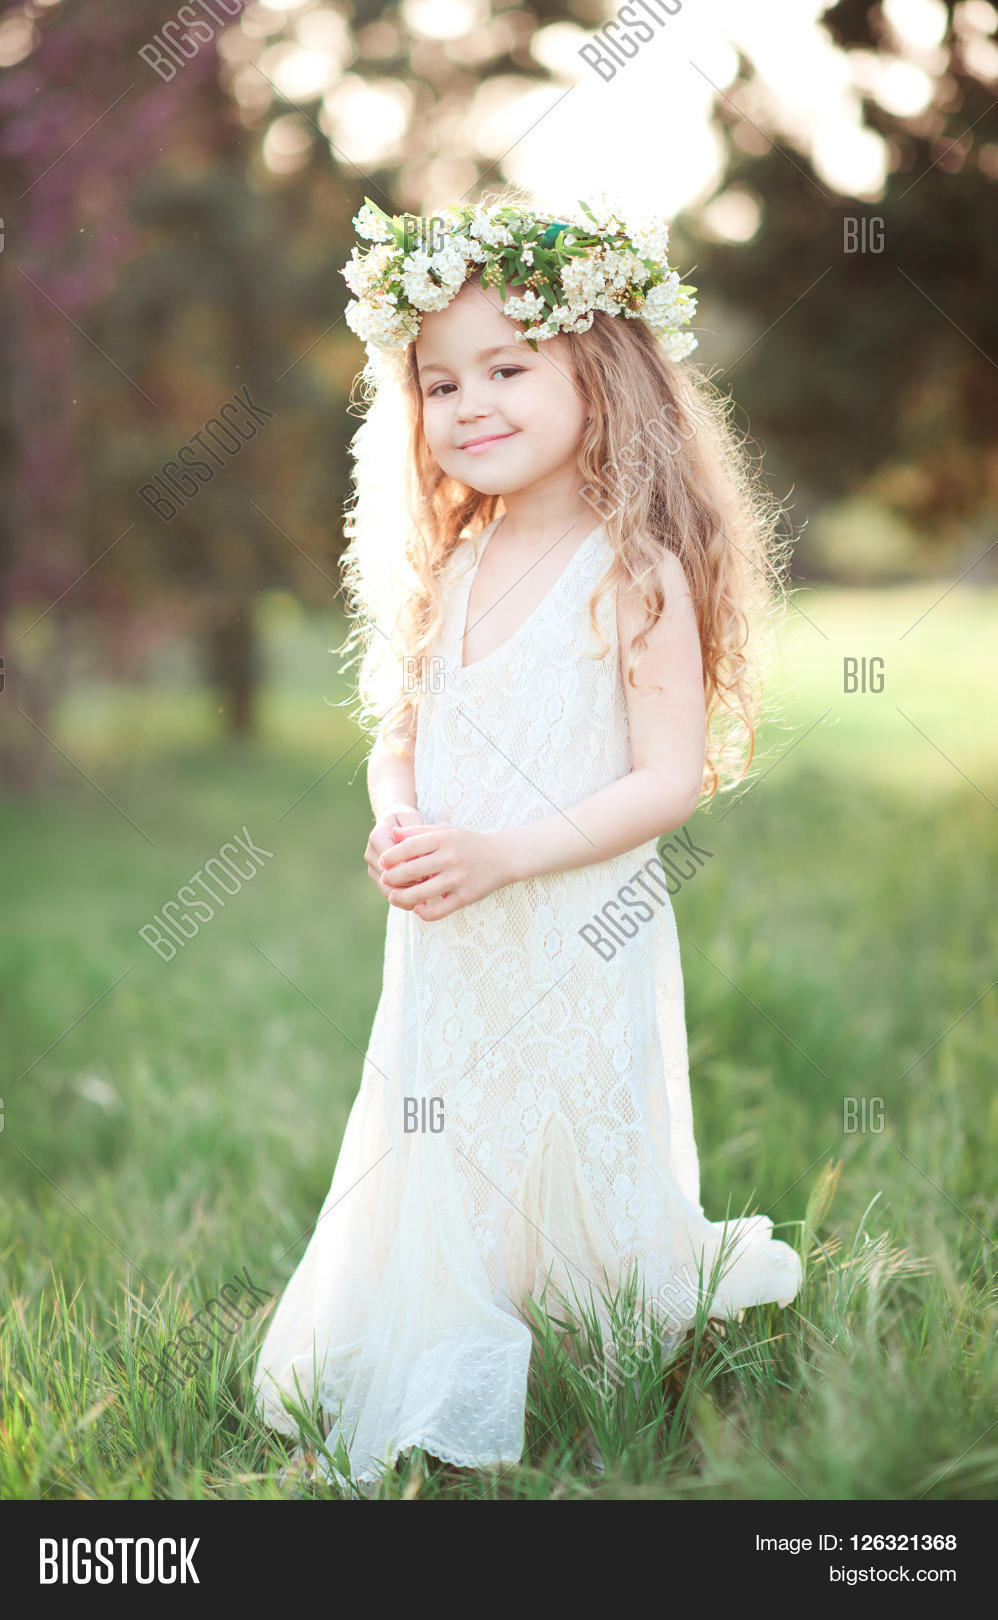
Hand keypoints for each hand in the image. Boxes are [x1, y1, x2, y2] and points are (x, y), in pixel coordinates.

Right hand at [365, 804, 423, 901]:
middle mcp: (371, 853)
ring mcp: (372, 867)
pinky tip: (420, 902)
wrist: (393, 822)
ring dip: (406, 897)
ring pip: (386, 889)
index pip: (391, 861)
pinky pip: (388, 892)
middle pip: (387, 879)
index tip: (430, 875)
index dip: (409, 870)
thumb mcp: (413, 819)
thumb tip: (420, 858)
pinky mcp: (377, 877)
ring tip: (426, 900)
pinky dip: (403, 899)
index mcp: (377, 837)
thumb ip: (414, 834)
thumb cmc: (407, 819)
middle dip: (408, 888)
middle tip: (430, 892)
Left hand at [378, 822, 513, 919]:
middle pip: (412, 871)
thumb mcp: (446, 831)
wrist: (503, 857)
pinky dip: (425, 913)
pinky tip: (417, 909)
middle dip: (393, 877)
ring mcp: (459, 879)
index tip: (382, 862)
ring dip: (402, 898)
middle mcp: (451, 858)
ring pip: (422, 893)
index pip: (410, 847)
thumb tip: (393, 835)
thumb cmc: (468, 843)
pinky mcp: (466, 897)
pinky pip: (439, 910)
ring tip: (393, 897)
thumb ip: (419, 832)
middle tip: (385, 880)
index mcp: (444, 839)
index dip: (392, 856)